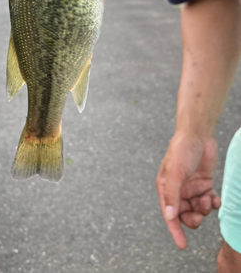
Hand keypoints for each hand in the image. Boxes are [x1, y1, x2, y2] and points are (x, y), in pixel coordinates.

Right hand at [156, 134, 220, 249]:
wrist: (198, 134)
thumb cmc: (181, 150)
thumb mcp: (175, 174)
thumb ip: (173, 195)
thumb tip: (170, 217)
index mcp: (165, 188)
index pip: (170, 214)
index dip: (175, 231)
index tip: (183, 245)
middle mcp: (178, 190)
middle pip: (185, 215)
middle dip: (193, 219)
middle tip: (200, 215)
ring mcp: (191, 188)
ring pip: (197, 209)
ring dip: (204, 209)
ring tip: (208, 200)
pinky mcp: (204, 184)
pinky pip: (208, 201)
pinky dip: (212, 203)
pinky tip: (214, 198)